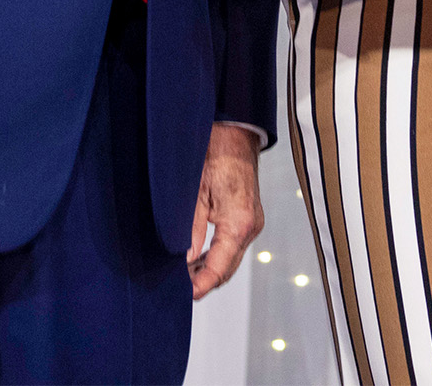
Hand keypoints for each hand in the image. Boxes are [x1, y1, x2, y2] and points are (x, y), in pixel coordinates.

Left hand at [188, 123, 265, 297]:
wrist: (234, 134)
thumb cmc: (215, 156)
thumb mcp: (195, 195)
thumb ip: (191, 232)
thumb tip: (184, 261)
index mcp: (238, 223)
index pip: (219, 268)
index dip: (201, 285)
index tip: (185, 296)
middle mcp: (251, 227)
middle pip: (228, 269)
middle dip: (205, 281)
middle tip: (178, 288)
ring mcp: (253, 224)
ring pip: (232, 260)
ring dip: (210, 270)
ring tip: (183, 275)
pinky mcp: (250, 218)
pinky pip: (234, 247)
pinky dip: (218, 256)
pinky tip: (198, 257)